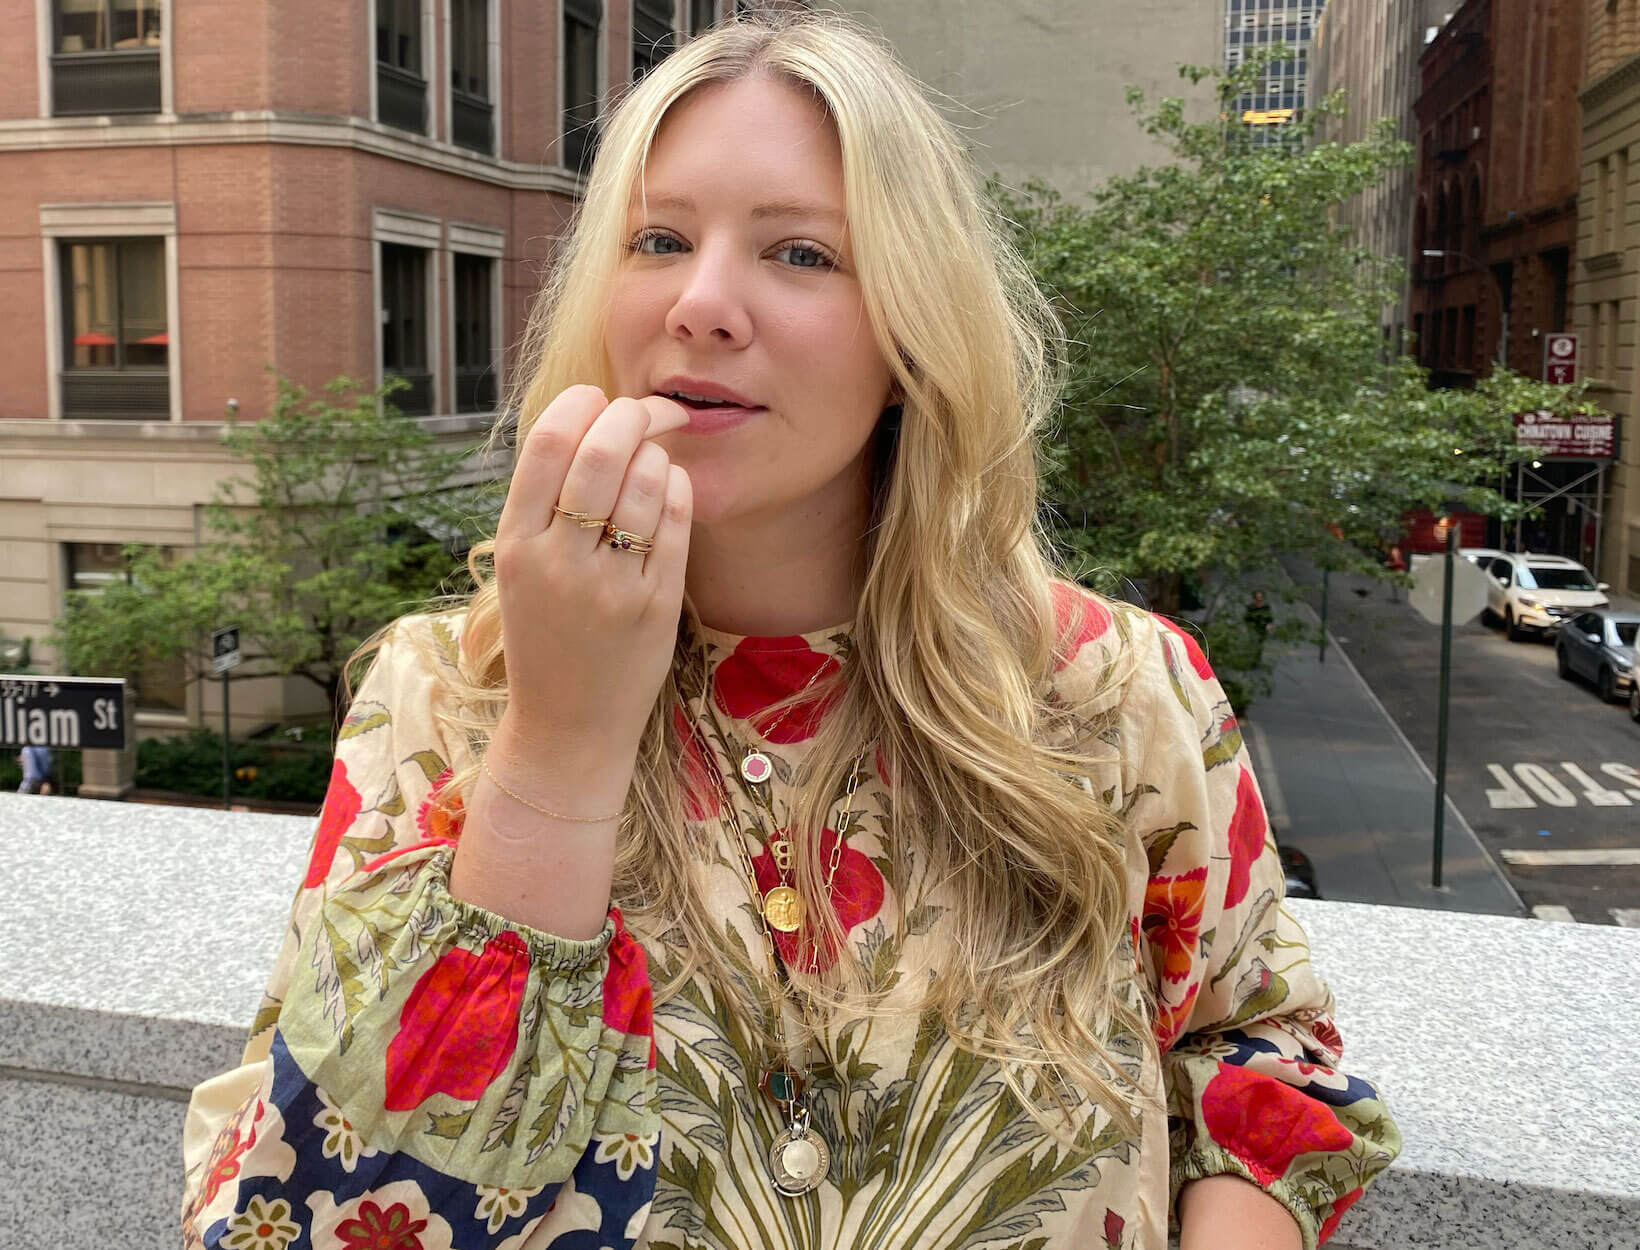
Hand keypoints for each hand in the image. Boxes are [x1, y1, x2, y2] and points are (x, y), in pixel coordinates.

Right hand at [491, 385, 692, 775]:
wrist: (567, 728)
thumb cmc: (546, 637)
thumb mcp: (521, 568)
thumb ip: (544, 503)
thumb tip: (586, 420)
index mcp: (515, 544)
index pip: (548, 442)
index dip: (580, 404)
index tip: (600, 399)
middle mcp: (558, 561)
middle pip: (602, 451)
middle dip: (634, 413)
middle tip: (652, 409)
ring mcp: (610, 584)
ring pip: (647, 480)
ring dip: (659, 454)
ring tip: (657, 460)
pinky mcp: (654, 605)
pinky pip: (676, 521)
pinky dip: (679, 489)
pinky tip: (672, 489)